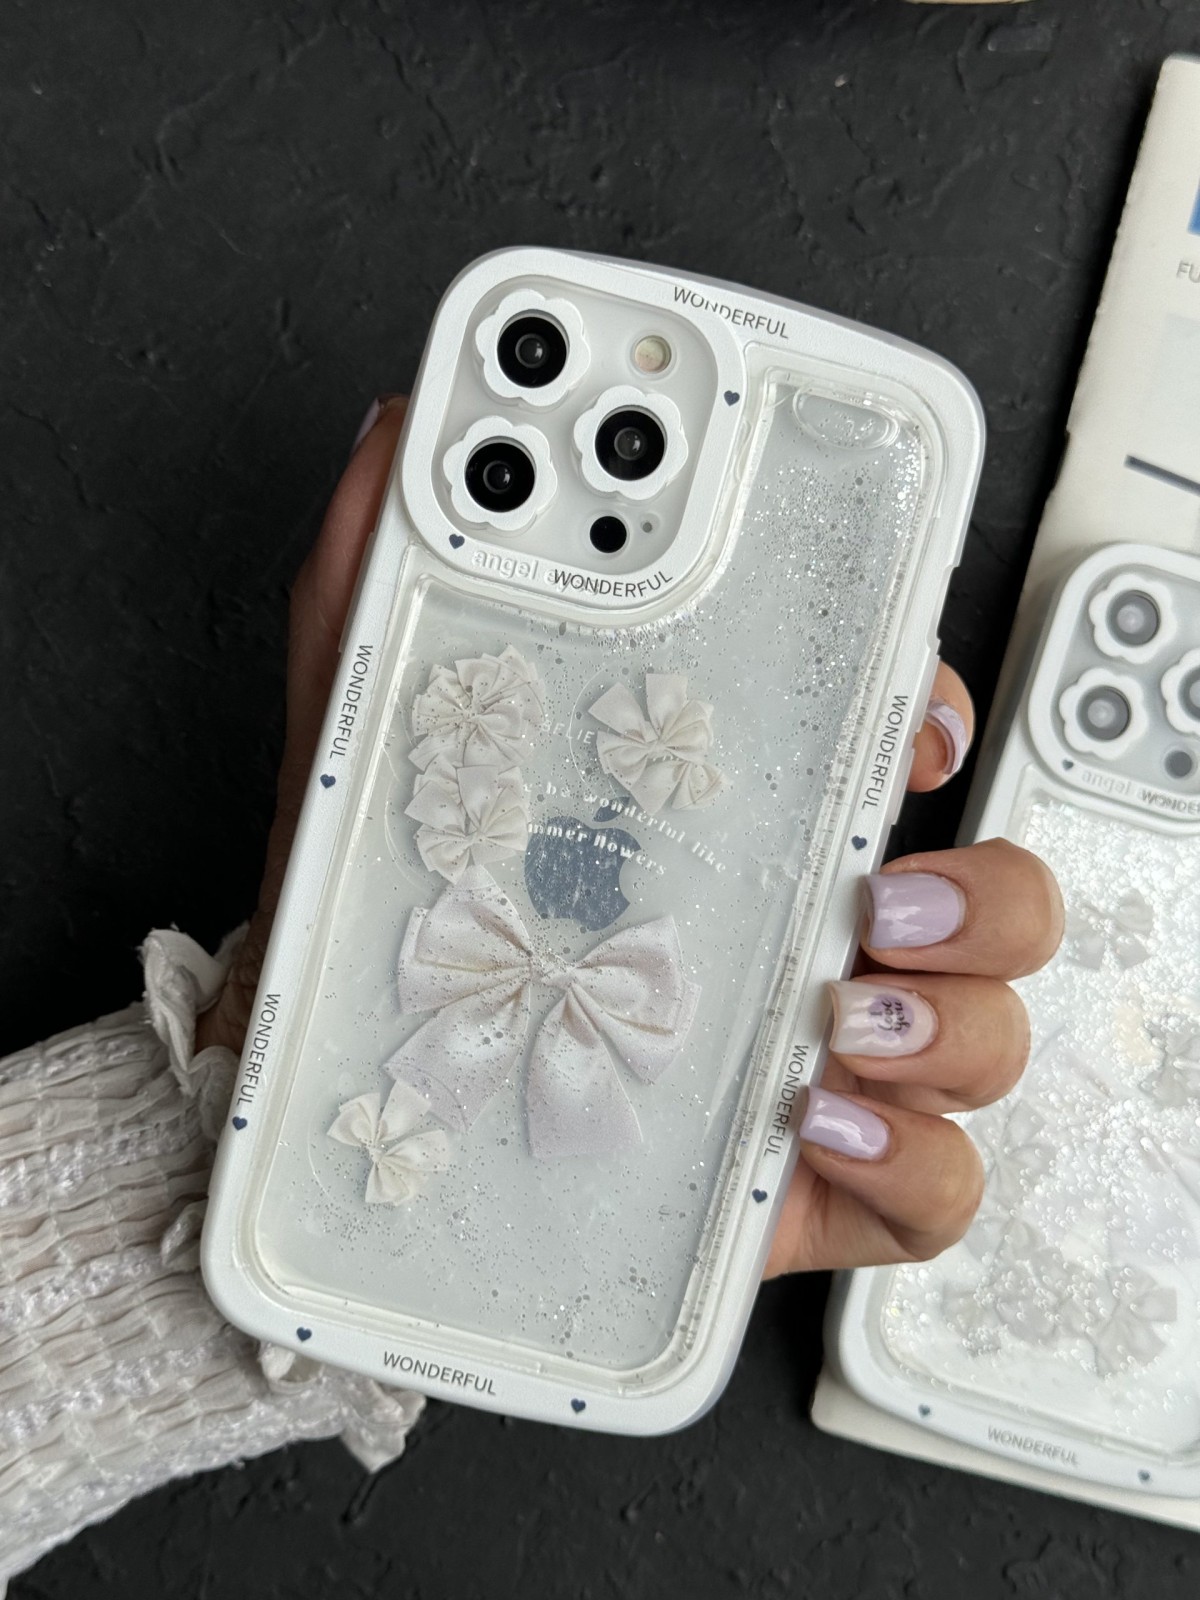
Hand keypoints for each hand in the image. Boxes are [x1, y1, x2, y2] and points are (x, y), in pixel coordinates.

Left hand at [196, 395, 1063, 1281]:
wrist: (377, 1135)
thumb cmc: (402, 944)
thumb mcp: (374, 759)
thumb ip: (375, 594)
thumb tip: (395, 440)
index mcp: (743, 838)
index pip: (888, 760)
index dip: (927, 716)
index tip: (902, 702)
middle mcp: (806, 946)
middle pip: (987, 899)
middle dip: (981, 883)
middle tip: (876, 883)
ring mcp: (822, 1068)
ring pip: (988, 1031)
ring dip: (952, 1015)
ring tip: (838, 1007)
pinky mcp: (807, 1189)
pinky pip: (934, 1182)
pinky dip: (908, 1154)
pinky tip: (813, 1121)